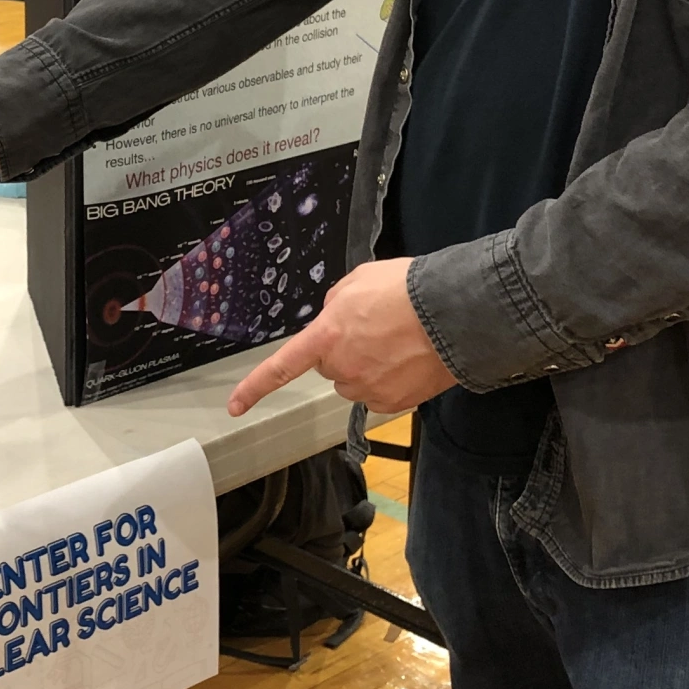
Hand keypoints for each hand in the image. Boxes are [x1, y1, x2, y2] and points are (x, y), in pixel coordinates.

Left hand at [226, 258, 455, 417]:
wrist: (453, 313)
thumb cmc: (406, 289)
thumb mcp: (359, 280)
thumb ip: (336, 303)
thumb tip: (335, 317)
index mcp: (326, 336)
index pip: (281, 367)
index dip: (255, 388)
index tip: (234, 407)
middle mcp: (340, 368)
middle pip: (330, 367)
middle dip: (344, 351)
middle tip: (375, 329)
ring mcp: (367, 389)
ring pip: (355, 382)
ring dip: (367, 367)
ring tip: (397, 343)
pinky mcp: (392, 403)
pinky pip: (380, 395)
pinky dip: (391, 381)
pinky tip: (409, 359)